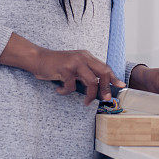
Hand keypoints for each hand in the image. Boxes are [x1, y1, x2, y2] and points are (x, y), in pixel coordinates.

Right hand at [0, 33, 124, 104]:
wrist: (38, 58)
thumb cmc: (56, 65)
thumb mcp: (74, 66)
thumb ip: (85, 73)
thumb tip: (99, 87)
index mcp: (87, 56)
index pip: (105, 67)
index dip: (113, 77)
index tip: (120, 86)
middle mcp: (83, 57)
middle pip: (103, 72)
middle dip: (106, 87)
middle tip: (105, 99)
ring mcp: (74, 62)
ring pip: (91, 81)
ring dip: (89, 95)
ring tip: (85, 102)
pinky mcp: (65, 68)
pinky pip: (71, 86)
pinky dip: (66, 92)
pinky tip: (59, 90)